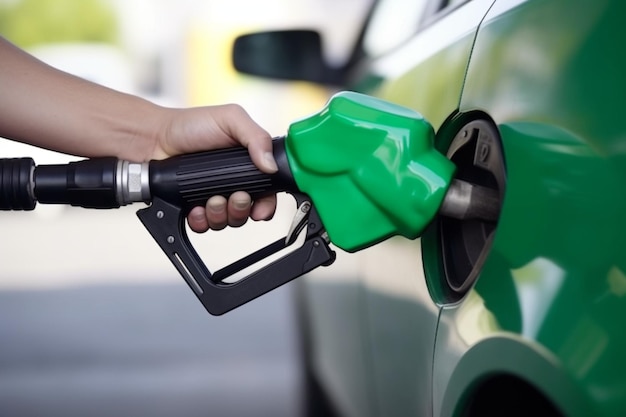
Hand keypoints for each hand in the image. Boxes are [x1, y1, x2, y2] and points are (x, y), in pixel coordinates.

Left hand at [154, 104, 277, 231]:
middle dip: (241, 209)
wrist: (154, 139)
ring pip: (227, 221)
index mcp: (247, 164)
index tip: (260, 208)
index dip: (266, 204)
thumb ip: (257, 138)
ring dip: (221, 214)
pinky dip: (201, 220)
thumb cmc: (190, 125)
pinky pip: (204, 225)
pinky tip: (195, 207)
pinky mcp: (194, 207)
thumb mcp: (231, 119)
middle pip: (248, 211)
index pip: (267, 192)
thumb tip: (272, 166)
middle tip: (235, 196)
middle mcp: (232, 183)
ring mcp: (213, 197)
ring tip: (212, 199)